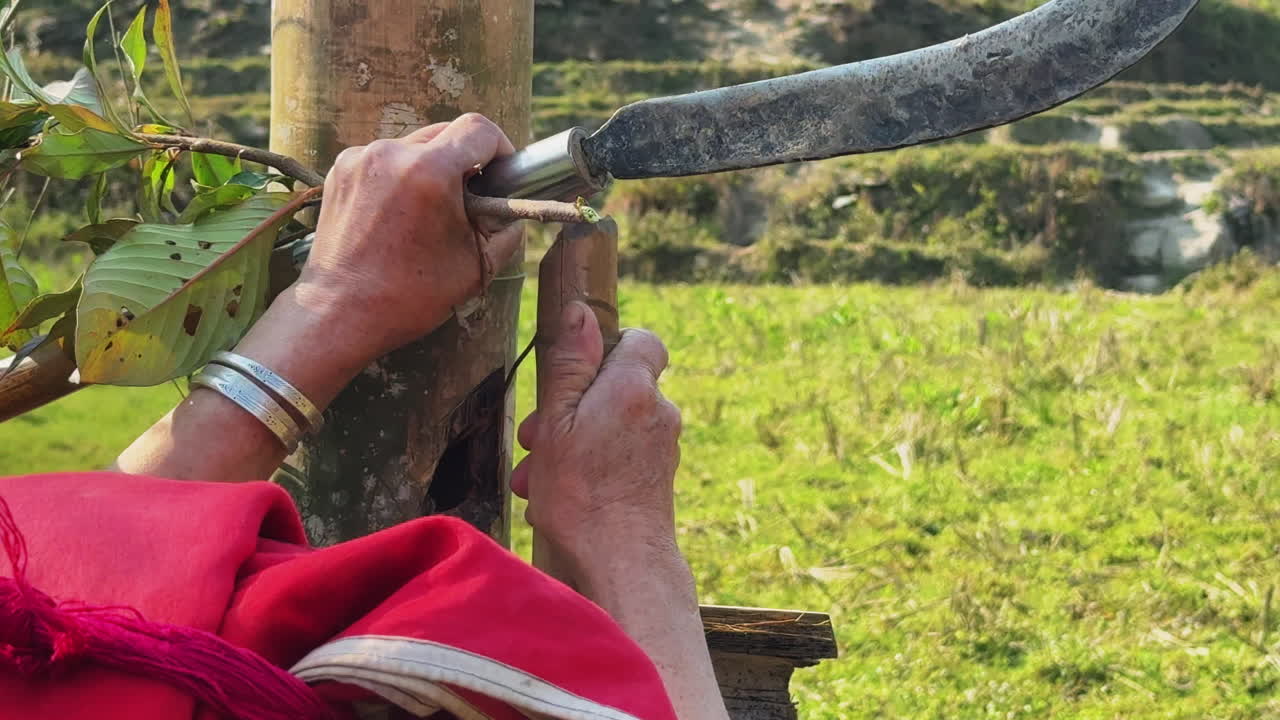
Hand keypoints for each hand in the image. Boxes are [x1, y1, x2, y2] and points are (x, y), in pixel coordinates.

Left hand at [294, 114, 523, 359]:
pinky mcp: (341, 169)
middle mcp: (391, 154)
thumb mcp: (477, 265)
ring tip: (428, 212)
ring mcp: (361, 158)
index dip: (501, 147)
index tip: (502, 173)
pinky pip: (386, 159)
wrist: (340, 311)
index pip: (479, 129)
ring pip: (415, 145)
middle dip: (466, 160)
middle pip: (446, 133)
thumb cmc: (411, 295)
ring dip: (431, 168)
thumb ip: (506, 226)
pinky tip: (399, 214)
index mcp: (429, 173)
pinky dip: (400, 177)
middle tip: (469, 199)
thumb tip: (511, 203)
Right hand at [511, 302, 684, 578]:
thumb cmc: (582, 493)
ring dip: (570, 446)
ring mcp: (662, 448)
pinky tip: (555, 498)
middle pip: (614, 388)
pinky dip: (589, 469)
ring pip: (609, 427)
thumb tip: (580, 311)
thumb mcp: (557, 420)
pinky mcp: (657, 479)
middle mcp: (659, 412)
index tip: (574, 371)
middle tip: (531, 440)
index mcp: (634, 387)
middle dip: (568, 410)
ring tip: (533, 479)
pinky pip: (618, 458)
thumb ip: (569, 364)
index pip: (642, 340)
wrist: (622, 564)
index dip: (608, 347)